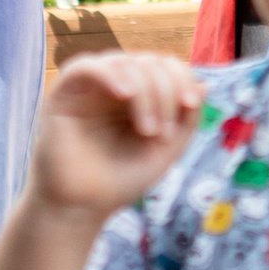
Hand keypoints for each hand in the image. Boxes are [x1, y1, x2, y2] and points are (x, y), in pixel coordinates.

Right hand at [28, 48, 202, 221]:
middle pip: (149, 62)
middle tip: (161, 134)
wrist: (83, 207)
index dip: (182, 77)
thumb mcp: (166, 150)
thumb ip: (186, 119)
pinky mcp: (64, 93)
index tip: (189, 106)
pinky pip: (85, 66)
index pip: (165, 66)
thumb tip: (204, 84)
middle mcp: (115, 86)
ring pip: (124, 62)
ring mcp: (89, 88)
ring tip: (148, 131)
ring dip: (145, 92)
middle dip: (165, 93)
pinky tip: (125, 94)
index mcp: (139, 96)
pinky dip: (110, 74)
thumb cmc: (122, 180)